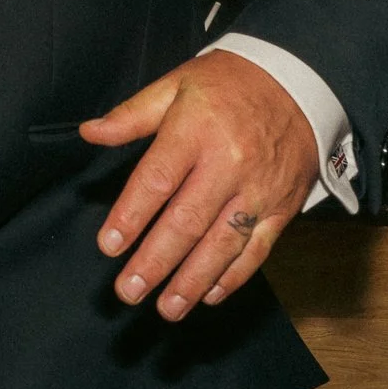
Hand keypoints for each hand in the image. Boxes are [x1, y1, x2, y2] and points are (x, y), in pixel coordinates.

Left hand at [79, 50, 319, 321]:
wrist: (299, 80)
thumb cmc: (228, 84)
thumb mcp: (176, 84)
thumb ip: (132, 114)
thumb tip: (89, 132)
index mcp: (196, 130)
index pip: (157, 180)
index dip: (130, 215)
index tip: (108, 245)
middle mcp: (229, 164)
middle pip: (187, 221)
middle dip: (156, 262)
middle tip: (128, 291)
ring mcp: (259, 189)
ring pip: (223, 244)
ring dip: (193, 281)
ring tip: (166, 308)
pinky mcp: (282, 207)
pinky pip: (258, 249)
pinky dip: (234, 276)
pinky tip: (210, 295)